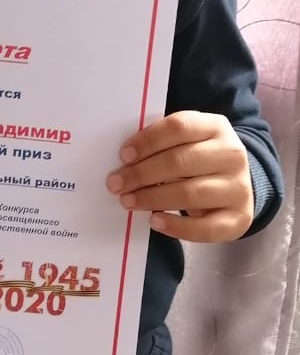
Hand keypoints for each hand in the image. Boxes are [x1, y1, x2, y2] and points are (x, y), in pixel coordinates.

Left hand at [106, 111, 253, 242]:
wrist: (237, 184)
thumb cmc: (200, 159)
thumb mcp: (188, 141)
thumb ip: (163, 144)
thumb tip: (126, 161)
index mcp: (216, 127)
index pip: (179, 127)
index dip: (148, 140)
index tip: (124, 156)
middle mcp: (232, 155)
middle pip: (180, 161)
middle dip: (142, 173)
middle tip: (116, 183)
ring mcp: (239, 188)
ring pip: (189, 193)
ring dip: (152, 199)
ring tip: (128, 201)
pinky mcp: (239, 218)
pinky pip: (205, 228)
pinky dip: (176, 226)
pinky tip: (154, 221)